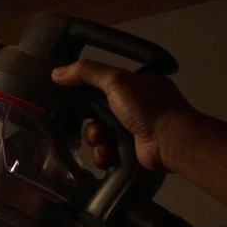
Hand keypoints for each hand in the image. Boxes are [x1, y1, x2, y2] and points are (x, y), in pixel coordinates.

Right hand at [51, 59, 196, 171]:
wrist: (170, 141)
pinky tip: (108, 154)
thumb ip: (86, 72)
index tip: (71, 99)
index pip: (102, 85)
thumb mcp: (116, 80)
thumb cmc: (147, 106)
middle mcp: (135, 106)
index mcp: (135, 85)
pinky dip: (104, 154)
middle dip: (89, 121)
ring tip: (102, 140)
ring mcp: (134, 130)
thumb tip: (56, 73)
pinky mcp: (131, 151)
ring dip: (95, 138)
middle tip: (90, 124)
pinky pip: (107, 152)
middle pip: (96, 113)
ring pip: (100, 134)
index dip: (85, 92)